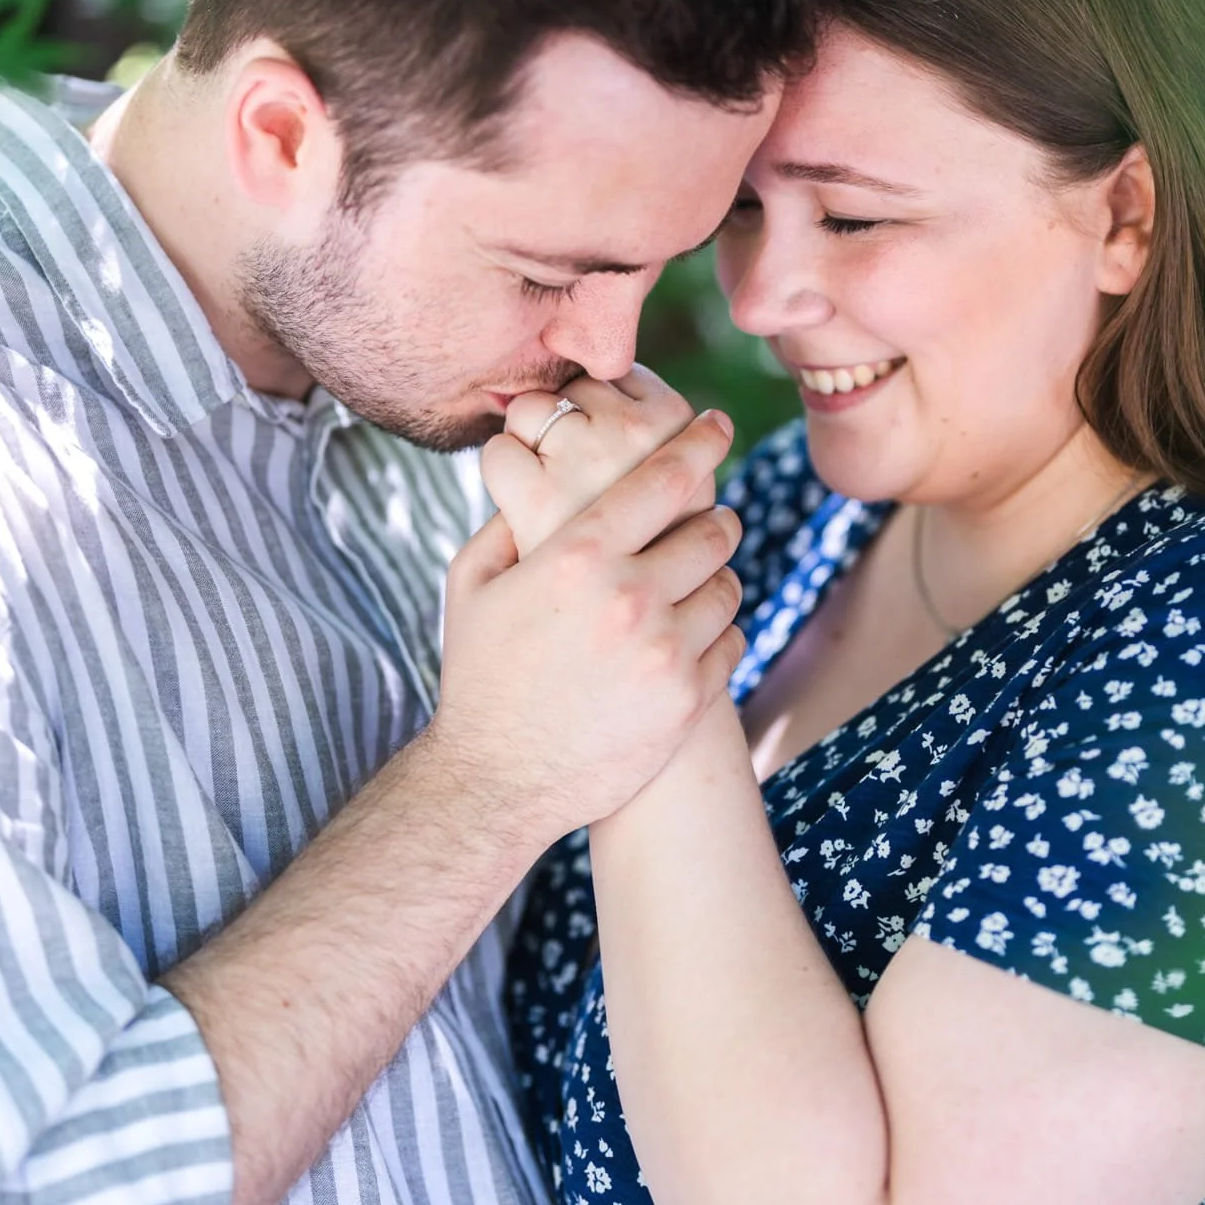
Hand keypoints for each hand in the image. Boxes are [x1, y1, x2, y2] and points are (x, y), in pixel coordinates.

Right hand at [432, 411, 744, 841]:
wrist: (497, 779)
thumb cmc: (480, 675)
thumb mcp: (472, 584)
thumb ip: (509, 519)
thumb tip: (538, 470)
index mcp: (576, 555)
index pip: (664, 477)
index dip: (699, 442)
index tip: (716, 424)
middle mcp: (628, 596)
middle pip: (712, 529)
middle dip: (713, 517)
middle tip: (708, 519)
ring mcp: (664, 651)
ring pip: (728, 585)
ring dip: (715, 577)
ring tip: (694, 583)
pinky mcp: (688, 699)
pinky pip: (732, 641)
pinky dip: (718, 631)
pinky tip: (690, 634)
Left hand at [484, 367, 709, 557]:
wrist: (601, 658)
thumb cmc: (639, 571)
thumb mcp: (677, 504)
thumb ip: (659, 448)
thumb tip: (627, 378)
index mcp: (679, 426)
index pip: (621, 374)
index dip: (605, 411)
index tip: (611, 454)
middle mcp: (639, 438)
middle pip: (577, 384)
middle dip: (570, 423)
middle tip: (582, 482)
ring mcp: (590, 464)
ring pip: (533, 408)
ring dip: (533, 445)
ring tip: (556, 496)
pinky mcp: (539, 499)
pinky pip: (499, 452)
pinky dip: (501, 473)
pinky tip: (523, 508)